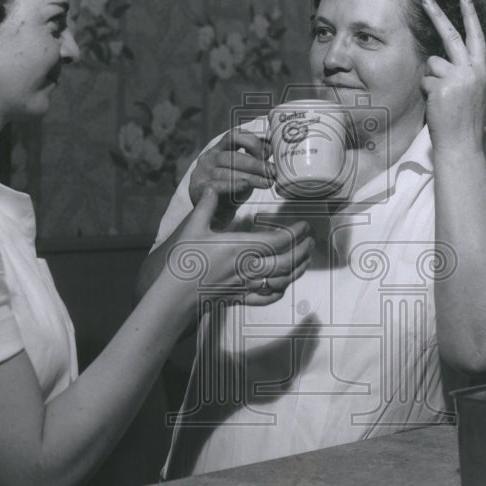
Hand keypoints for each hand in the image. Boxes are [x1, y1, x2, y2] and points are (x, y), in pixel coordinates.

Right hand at [172, 187, 313, 306]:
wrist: (174, 294)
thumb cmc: (183, 261)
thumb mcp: (193, 228)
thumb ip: (206, 206)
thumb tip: (212, 187)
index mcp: (240, 248)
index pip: (278, 241)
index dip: (296, 234)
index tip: (304, 226)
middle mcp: (248, 268)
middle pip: (287, 262)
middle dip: (303, 250)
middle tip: (311, 240)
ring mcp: (246, 286)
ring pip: (282, 280)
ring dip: (298, 269)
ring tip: (305, 258)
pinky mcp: (240, 298)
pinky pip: (267, 297)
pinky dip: (280, 290)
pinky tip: (284, 283)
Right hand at [189, 129, 274, 225]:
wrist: (213, 211)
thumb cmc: (231, 186)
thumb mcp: (243, 170)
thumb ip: (254, 159)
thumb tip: (271, 149)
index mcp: (219, 148)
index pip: (234, 136)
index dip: (252, 142)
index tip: (268, 153)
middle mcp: (210, 158)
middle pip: (233, 156)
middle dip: (256, 163)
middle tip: (272, 171)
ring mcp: (203, 173)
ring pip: (227, 172)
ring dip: (250, 177)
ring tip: (266, 182)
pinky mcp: (199, 189)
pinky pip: (216, 185)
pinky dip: (232, 185)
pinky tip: (245, 186)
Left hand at [420, 0, 485, 150]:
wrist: (461, 144)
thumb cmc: (461, 122)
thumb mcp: (468, 93)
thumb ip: (459, 74)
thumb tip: (437, 60)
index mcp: (480, 72)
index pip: (476, 38)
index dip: (469, 17)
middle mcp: (472, 71)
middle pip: (452, 36)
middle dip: (437, 15)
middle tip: (426, 0)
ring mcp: (458, 78)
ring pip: (432, 64)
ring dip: (431, 81)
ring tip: (441, 100)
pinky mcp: (443, 86)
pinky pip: (425, 81)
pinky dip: (426, 93)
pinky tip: (436, 106)